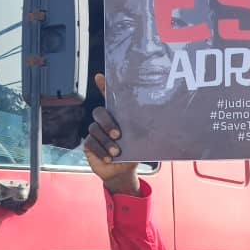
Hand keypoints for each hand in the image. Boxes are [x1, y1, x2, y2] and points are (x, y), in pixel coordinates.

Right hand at [83, 74, 141, 194]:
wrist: (122, 173)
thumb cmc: (132, 154)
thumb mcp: (141, 142)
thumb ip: (144, 132)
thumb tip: (160, 124)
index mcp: (118, 117)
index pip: (109, 98)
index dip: (103, 86)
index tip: (100, 76)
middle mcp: (105, 122)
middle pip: (99, 112)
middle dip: (107, 122)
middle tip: (117, 135)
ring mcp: (96, 132)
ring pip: (94, 129)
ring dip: (106, 142)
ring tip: (116, 152)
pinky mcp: (89, 144)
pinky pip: (90, 143)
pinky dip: (100, 151)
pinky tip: (108, 157)